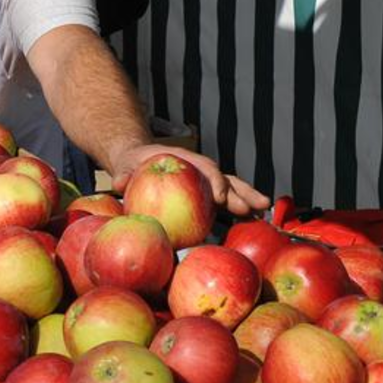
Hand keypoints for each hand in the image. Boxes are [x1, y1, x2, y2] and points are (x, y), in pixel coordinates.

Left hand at [109, 144, 270, 217]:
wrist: (138, 162)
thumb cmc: (131, 165)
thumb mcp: (124, 167)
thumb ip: (123, 174)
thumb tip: (118, 182)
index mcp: (183, 160)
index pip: (203, 168)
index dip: (213, 181)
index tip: (220, 197)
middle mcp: (199, 170)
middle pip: (224, 179)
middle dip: (241, 193)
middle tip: (254, 208)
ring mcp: (205, 182)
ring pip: (231, 188)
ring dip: (248, 199)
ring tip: (265, 211)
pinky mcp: (206, 195)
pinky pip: (225, 201)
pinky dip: (239, 209)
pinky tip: (254, 221)